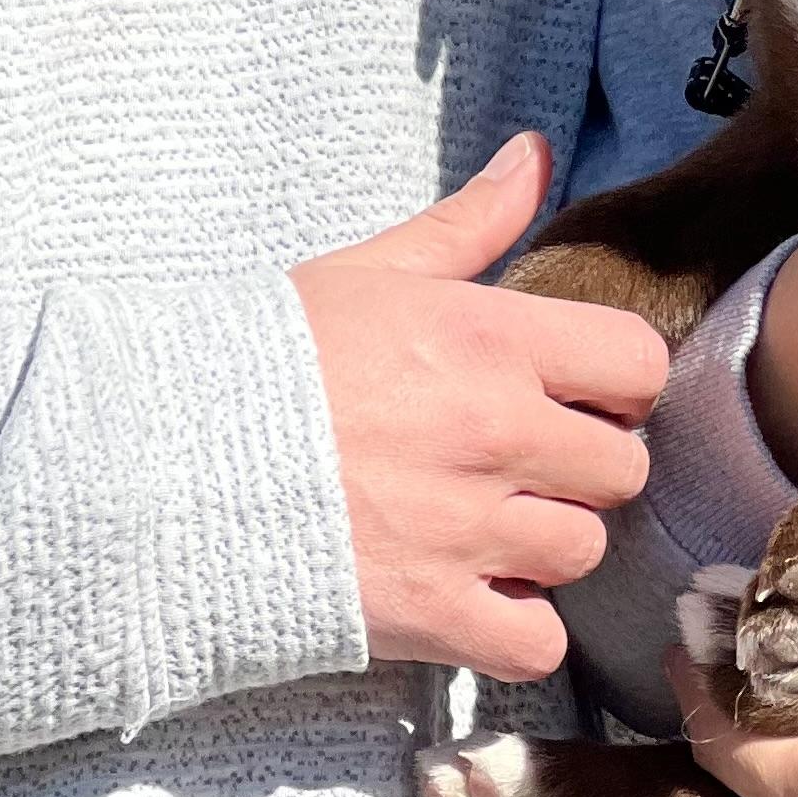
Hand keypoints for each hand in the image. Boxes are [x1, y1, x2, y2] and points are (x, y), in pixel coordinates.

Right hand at [296, 133, 666, 681]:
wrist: (160, 459)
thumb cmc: (261, 358)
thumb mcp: (368, 271)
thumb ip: (468, 222)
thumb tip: (536, 155)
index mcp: (489, 340)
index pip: (636, 362)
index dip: (614, 381)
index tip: (573, 392)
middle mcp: (497, 434)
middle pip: (621, 467)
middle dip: (580, 466)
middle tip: (517, 463)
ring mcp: (470, 531)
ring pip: (584, 550)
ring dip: (545, 545)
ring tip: (483, 527)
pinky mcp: (434, 613)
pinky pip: (536, 642)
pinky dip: (514, 630)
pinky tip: (470, 596)